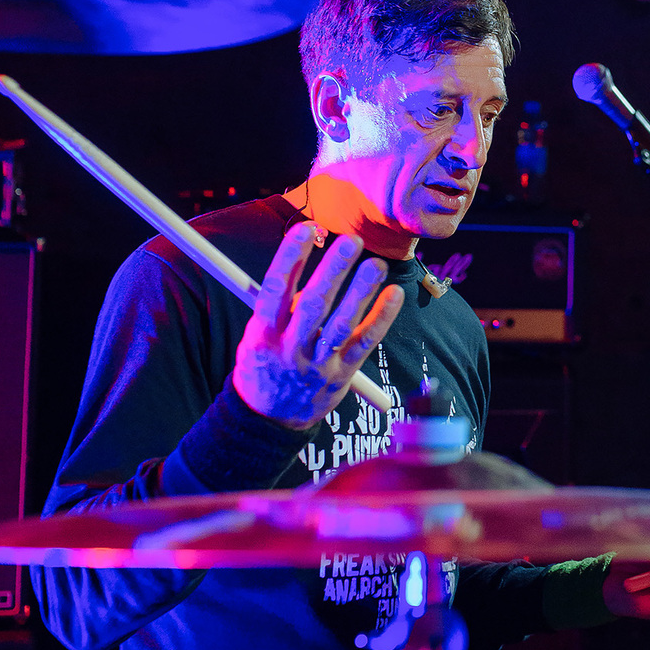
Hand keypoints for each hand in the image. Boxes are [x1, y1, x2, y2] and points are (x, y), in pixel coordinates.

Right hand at [232, 222, 404, 429]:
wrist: (268, 421)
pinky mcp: (342, 374)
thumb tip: (297, 257)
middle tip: (350, 241)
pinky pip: (365, 343)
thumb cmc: (264, 365)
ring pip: (342, 323)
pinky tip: (394, 295)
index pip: (276, 287)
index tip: (307, 229)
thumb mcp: (255, 336)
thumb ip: (276, 304)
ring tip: (376, 264)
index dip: (291, 256)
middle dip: (333, 270)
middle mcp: (290, 346)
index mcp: (262, 332)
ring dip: (361, 291)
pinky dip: (381, 318)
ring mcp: (318, 362)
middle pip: (313, 303)